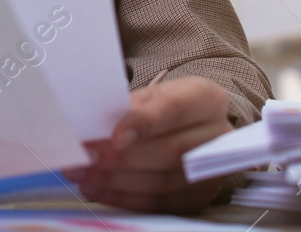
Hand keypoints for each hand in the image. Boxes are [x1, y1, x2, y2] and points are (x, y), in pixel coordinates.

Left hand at [62, 76, 232, 213]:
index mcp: (206, 99)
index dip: (144, 123)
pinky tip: (98, 190)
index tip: (113, 136)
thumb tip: (93, 127)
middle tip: (84, 158)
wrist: (188, 128)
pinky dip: (124, 199)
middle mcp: (217, 137)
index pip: (175, 109)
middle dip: (120, 158)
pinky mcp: (198, 198)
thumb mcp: (149, 96)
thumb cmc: (162, 108)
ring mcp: (211, 172)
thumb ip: (129, 108)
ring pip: (162, 183)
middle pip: (169, 152)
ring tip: (83, 175)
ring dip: (116, 182)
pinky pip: (158, 204)